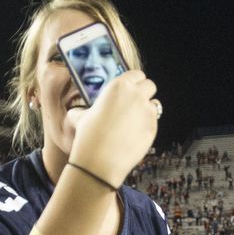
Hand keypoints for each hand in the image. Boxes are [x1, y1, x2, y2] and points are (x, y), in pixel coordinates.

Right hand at [66, 70, 158, 187]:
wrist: (99, 161)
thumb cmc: (88, 137)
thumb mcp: (80, 116)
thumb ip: (85, 109)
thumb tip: (78, 113)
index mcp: (119, 86)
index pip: (137, 74)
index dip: (135, 82)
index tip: (132, 89)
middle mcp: (135, 95)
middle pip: (150, 85)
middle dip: (144, 93)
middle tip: (136, 103)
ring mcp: (146, 111)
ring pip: (155, 104)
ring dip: (147, 109)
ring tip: (135, 121)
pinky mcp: (153, 127)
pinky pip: (155, 121)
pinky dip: (147, 125)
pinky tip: (135, 134)